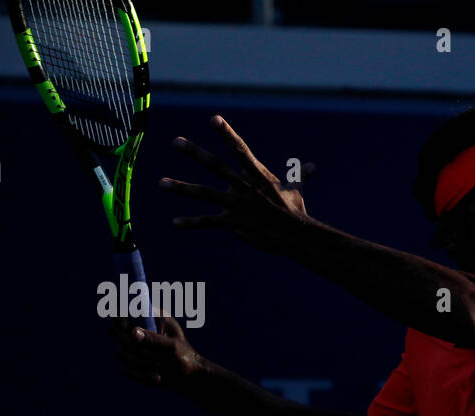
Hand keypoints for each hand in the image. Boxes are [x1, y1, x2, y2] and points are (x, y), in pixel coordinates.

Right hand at [110, 313, 204, 391]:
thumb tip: (133, 332)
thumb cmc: (185, 356)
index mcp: (149, 322)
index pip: (125, 313)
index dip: (120, 319)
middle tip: (147, 351)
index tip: (127, 327)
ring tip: (159, 365)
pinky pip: (127, 370)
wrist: (189, 378)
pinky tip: (157, 376)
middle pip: (116, 332)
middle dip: (129, 343)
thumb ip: (153, 339)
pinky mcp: (132, 366)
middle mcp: (138, 334)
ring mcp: (133, 351)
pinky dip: (143, 374)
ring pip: (122, 353)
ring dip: (141, 362)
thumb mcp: (172, 346)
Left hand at [163, 115, 315, 254]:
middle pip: (215, 166)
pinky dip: (191, 223)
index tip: (213, 119)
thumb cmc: (295, 211)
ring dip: (181, 188)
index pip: (240, 150)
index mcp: (257, 176)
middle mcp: (243, 187)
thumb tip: (313, 167)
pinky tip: (174, 223)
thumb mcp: (295, 190)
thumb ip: (299, 175)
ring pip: (204, 193)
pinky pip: (208, 222)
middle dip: (194, 154)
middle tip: (175, 142)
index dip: (227, 134)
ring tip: (161, 183)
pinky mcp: (232, 223)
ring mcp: (236, 205)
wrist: (294, 236)